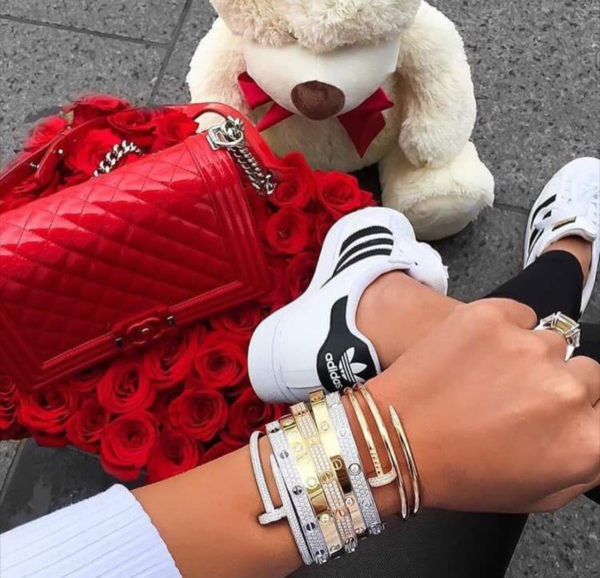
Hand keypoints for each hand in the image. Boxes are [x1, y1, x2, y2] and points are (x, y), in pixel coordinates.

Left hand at [375, 299, 599, 512]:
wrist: (394, 436)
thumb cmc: (458, 470)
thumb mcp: (537, 492)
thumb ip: (586, 463)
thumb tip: (598, 433)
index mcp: (584, 440)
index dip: (583, 413)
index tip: (558, 414)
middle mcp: (564, 390)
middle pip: (587, 373)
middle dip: (557, 384)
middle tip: (516, 398)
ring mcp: (527, 347)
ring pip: (551, 342)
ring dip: (528, 357)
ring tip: (487, 377)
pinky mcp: (492, 317)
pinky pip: (521, 314)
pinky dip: (505, 329)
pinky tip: (477, 353)